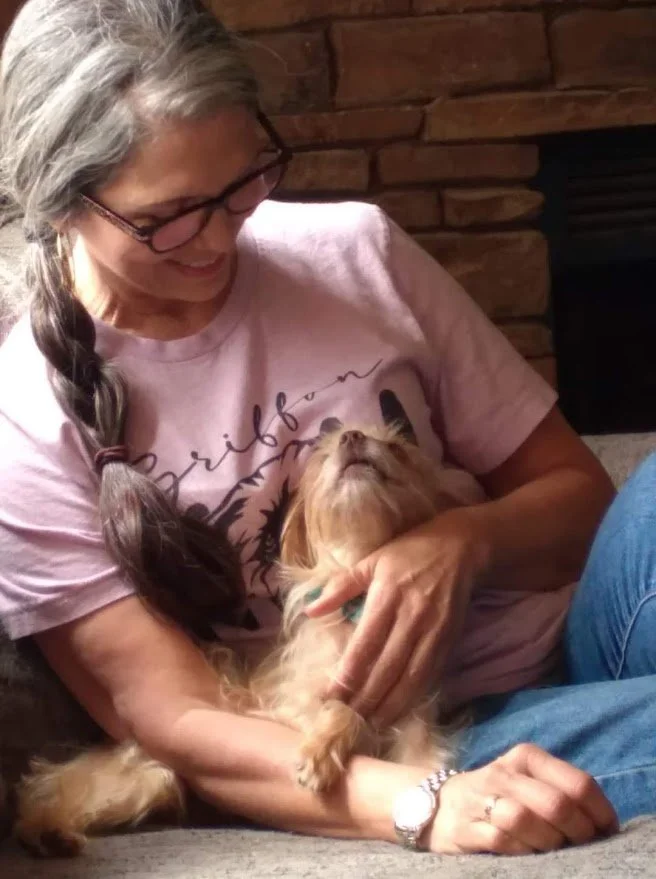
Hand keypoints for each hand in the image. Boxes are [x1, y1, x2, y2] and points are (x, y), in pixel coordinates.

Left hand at [304, 507, 486, 725]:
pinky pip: (429, 677)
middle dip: (364, 700)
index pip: (364, 647)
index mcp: (387, 597)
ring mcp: (432, 633)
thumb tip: (310, 610)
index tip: (329, 699)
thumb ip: (340, 587)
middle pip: (385, 670)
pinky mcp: (448, 642)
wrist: (461, 548)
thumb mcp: (371, 561)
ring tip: (368, 727)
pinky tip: (397, 712)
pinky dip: (412, 698)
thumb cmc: (408, 552)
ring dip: (388, 707)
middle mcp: (411, 619)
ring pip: (409, 680)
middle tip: (344, 723)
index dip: (347, 676)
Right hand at [429, 743, 618, 854]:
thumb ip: (562, 792)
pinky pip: (502, 841)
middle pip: (556, 804)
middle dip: (578, 833)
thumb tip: (603, 824)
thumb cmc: (499, 796)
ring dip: (548, 843)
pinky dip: (522, 852)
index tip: (605, 832)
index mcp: (528, 757)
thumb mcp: (529, 782)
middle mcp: (505, 772)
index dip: (600, 813)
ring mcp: (482, 798)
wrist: (440, 806)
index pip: (579, 783)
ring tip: (552, 849)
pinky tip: (527, 854)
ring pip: (525, 819)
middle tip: (580, 846)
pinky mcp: (466, 827)